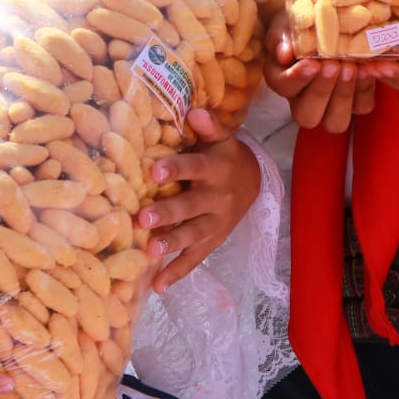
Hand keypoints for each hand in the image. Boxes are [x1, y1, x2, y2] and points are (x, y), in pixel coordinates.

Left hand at [137, 109, 260, 292]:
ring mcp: (215, 224)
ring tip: (150, 252)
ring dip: (172, 244)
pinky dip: (177, 272)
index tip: (154, 170)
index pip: (196, 168)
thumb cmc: (224, 156)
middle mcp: (217, 198)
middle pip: (191, 207)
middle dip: (169, 213)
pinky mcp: (212, 242)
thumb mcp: (222, 138)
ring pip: (193, 235)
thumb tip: (193, 112)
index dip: (177, 169)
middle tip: (144, 219)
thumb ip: (209, 127)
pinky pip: (195, 259)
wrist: (254, 183)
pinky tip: (158, 285)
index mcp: (216, 169)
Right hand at [260, 9, 376, 132]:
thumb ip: (280, 37)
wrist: (327, 19)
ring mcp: (330, 106)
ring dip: (344, 96)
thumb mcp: (286, 23)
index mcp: (282, 79)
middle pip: (307, 115)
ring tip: (351, 67)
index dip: (297, 79)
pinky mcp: (355, 103)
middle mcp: (302, 100)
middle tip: (333, 65)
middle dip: (321, 91)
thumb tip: (284, 54)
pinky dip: (366, 89)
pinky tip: (368, 68)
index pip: (284, 88)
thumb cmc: (301, 21)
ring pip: (335, 122)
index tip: (311, 63)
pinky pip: (362, 107)